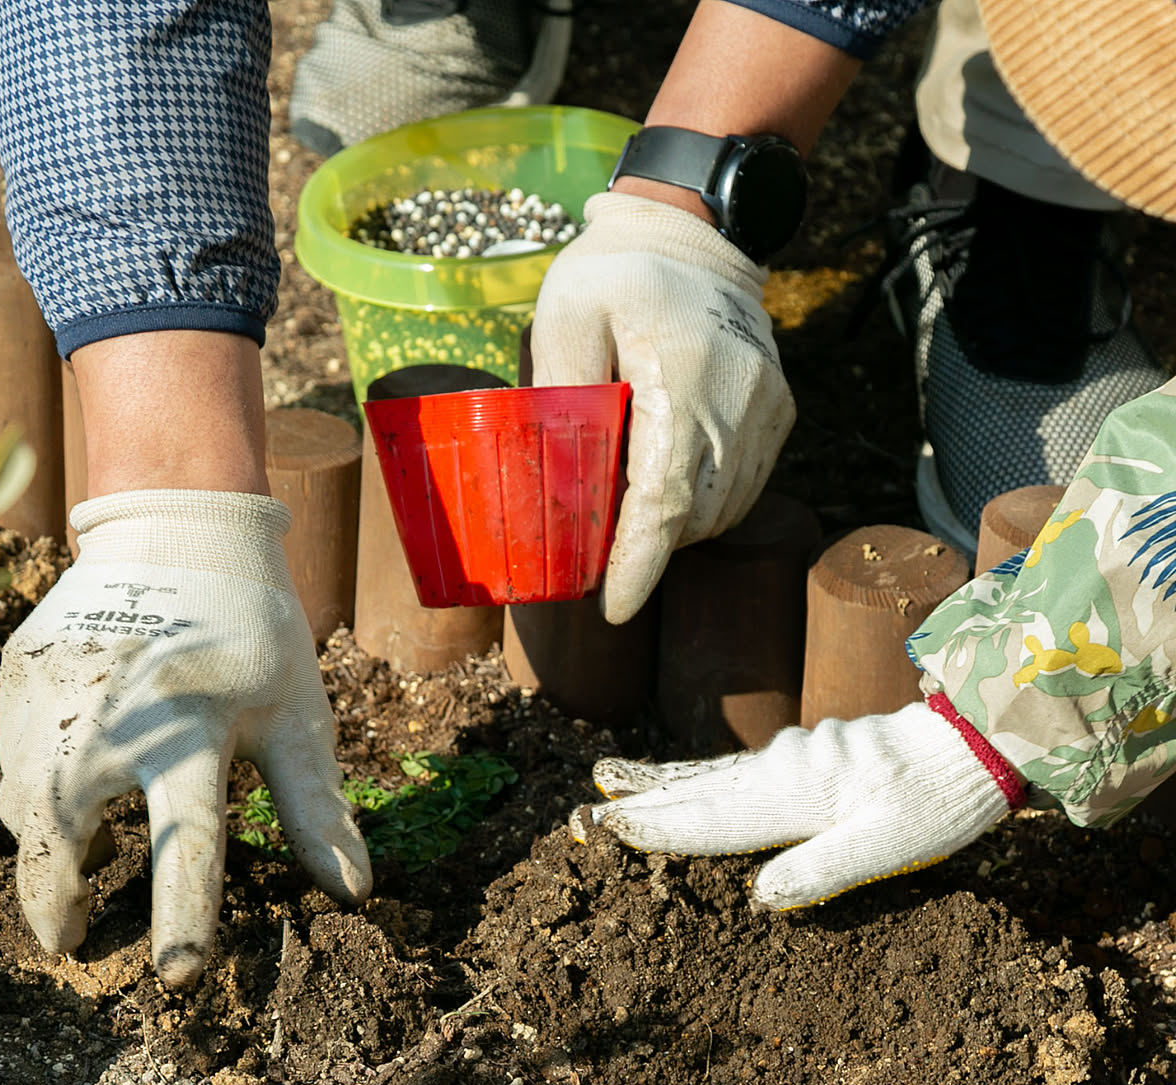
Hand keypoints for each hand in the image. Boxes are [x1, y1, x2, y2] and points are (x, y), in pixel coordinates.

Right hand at [0, 491, 371, 984]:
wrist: (177, 527)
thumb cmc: (250, 631)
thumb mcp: (297, 714)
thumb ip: (315, 806)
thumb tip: (353, 892)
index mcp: (196, 726)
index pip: (190, 838)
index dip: (184, 914)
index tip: (177, 976)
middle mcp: (112, 714)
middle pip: (63, 830)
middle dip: (56, 900)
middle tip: (69, 944)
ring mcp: (53, 692)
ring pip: (23, 802)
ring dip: (41, 854)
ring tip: (71, 883)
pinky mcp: (19, 677)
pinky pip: (11, 760)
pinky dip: (31, 797)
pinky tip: (65, 805)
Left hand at [532, 192, 794, 621]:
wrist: (695, 228)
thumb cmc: (615, 273)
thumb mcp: (563, 318)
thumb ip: (559, 399)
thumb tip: (555, 488)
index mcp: (682, 376)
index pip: (667, 499)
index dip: (640, 562)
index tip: (614, 607)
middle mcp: (738, 400)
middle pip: (695, 518)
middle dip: (646, 549)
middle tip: (596, 553)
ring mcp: (767, 408)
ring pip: (723, 510)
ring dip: (674, 530)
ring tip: (627, 514)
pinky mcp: (778, 412)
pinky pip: (741, 486)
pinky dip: (701, 505)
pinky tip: (664, 485)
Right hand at [570, 698, 1025, 908]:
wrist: (981, 740)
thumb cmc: (941, 801)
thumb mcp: (891, 846)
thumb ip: (824, 869)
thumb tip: (760, 895)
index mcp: (796, 794)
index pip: (711, 818)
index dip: (657, 827)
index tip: (604, 827)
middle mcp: (784, 769)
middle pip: (697, 790)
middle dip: (641, 801)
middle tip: (586, 809)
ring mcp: (794, 756)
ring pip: (712, 773)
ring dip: (661, 783)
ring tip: (614, 783)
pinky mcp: (809, 754)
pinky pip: (737, 766)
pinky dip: (700, 774)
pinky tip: (683, 777)